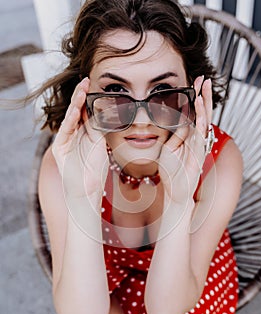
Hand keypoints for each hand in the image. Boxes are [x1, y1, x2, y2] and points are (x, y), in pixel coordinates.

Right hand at [52, 78, 107, 197]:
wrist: (88, 188)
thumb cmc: (96, 169)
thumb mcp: (100, 144)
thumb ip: (99, 128)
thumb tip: (103, 111)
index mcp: (83, 132)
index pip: (84, 111)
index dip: (88, 99)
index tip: (94, 86)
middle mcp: (73, 134)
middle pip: (76, 110)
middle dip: (81, 96)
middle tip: (86, 80)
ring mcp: (65, 140)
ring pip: (70, 117)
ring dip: (75, 103)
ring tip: (81, 89)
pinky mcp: (59, 147)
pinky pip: (66, 130)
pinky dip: (70, 118)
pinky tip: (74, 108)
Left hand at [159, 76, 212, 205]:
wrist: (175, 192)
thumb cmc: (172, 173)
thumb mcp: (169, 150)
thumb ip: (175, 136)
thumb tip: (178, 123)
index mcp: (189, 137)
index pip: (194, 114)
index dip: (195, 99)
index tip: (194, 83)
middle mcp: (196, 139)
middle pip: (203, 113)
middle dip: (204, 95)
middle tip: (204, 78)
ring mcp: (199, 146)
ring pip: (204, 120)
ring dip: (205, 103)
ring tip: (204, 86)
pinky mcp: (199, 153)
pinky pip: (201, 132)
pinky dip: (201, 119)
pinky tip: (200, 106)